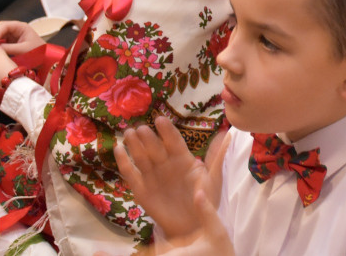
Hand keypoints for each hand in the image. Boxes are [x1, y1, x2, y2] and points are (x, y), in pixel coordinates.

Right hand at [0, 21, 46, 56]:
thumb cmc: (38, 52)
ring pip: (0, 36)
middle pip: (0, 30)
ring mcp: (14, 35)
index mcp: (21, 27)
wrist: (45, 58)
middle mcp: (17, 29)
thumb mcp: (23, 50)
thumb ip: (8, 48)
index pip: (4, 25)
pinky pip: (2, 42)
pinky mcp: (12, 42)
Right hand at [116, 117, 228, 246]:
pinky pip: (131, 174)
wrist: (193, 225)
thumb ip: (217, 157)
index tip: (160, 120)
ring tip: (129, 133)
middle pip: (155, 147)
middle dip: (148, 137)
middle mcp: (166, 164)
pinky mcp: (141, 190)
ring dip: (134, 145)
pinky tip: (118, 150)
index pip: (174, 141)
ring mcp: (153, 175)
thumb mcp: (213, 178)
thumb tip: (227, 134)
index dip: (167, 131)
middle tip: (141, 128)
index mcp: (183, 159)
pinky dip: (123, 162)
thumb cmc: (205, 199)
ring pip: (141, 157)